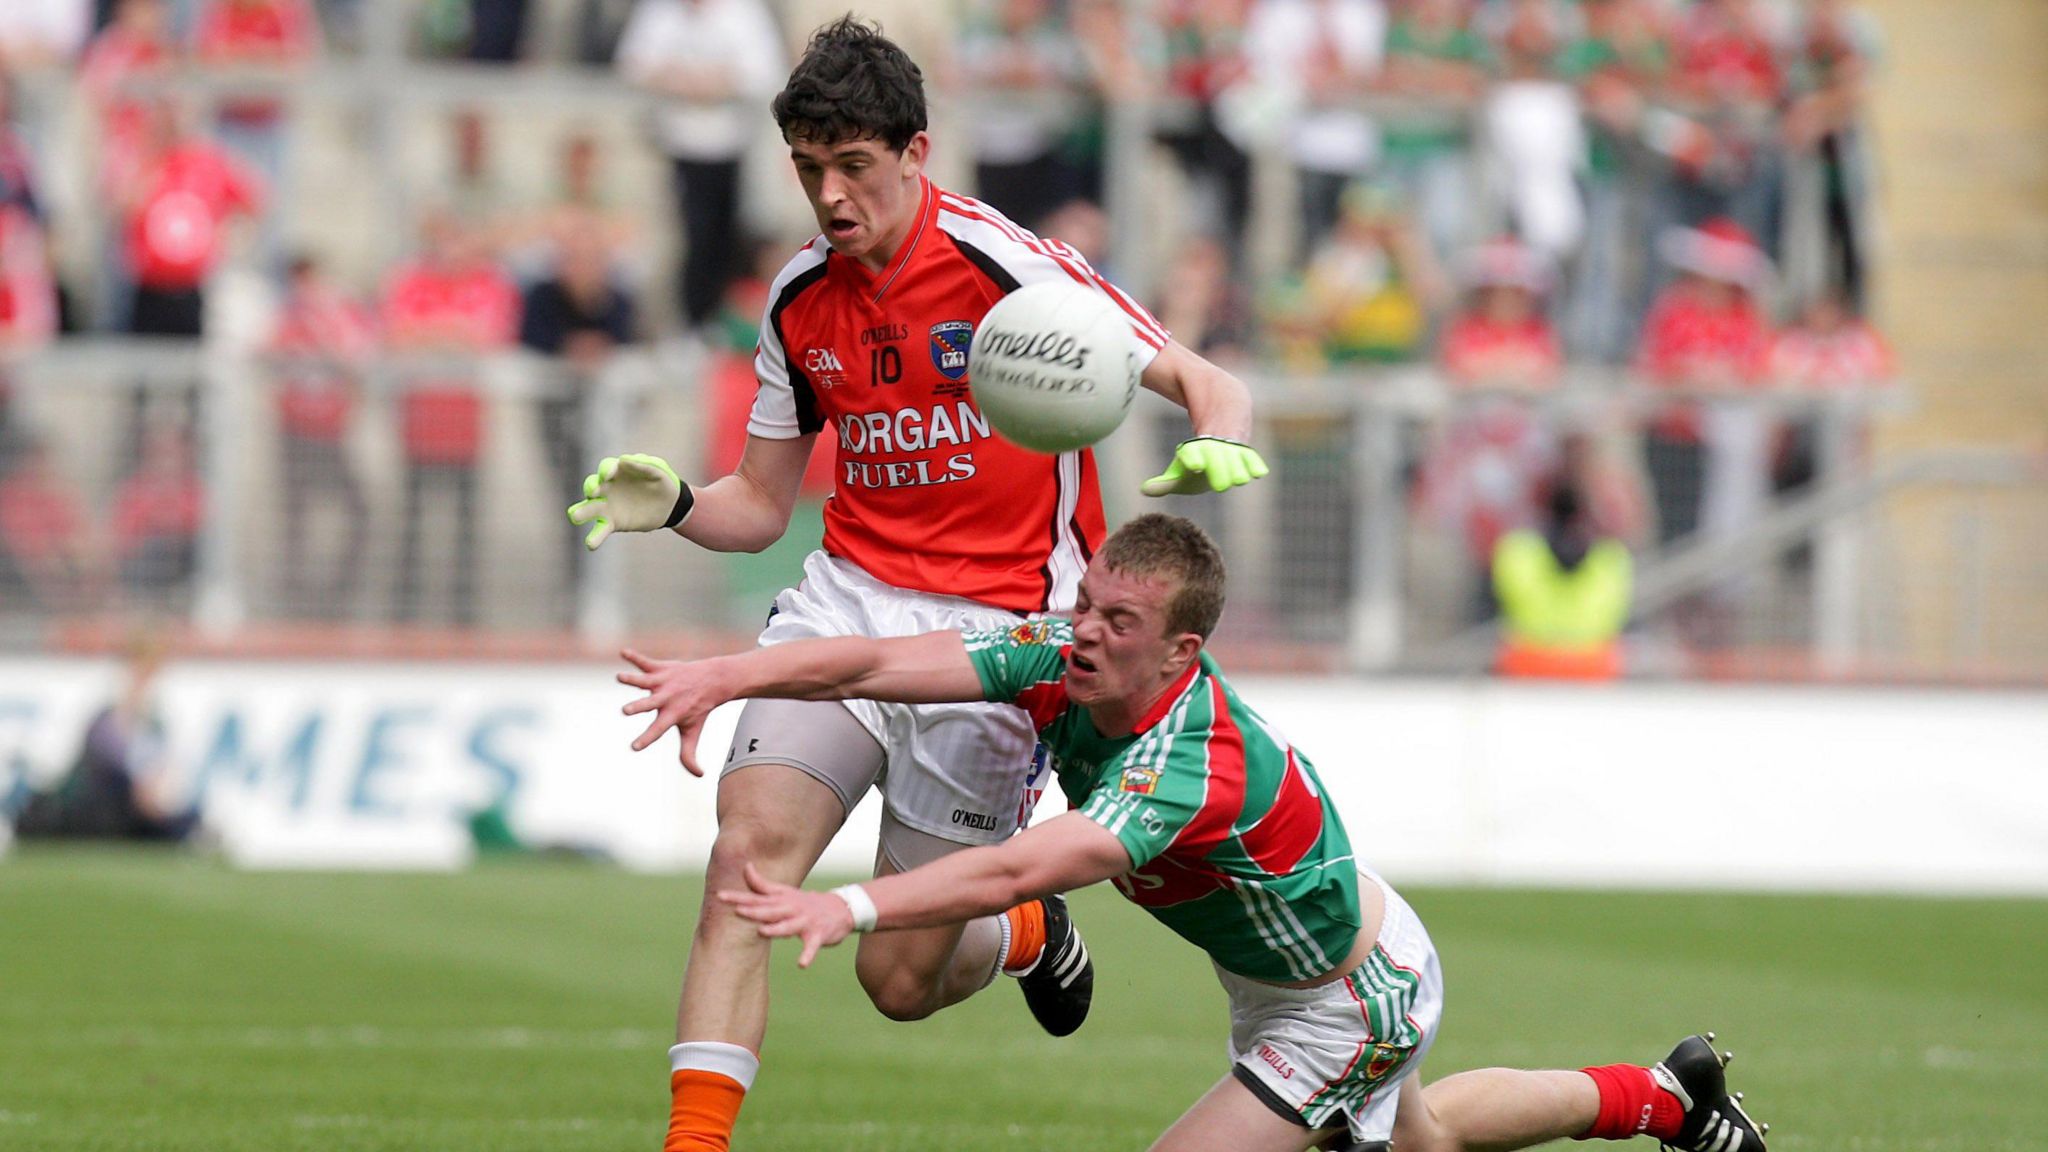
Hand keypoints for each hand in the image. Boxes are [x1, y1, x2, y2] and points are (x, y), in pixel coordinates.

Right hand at [566, 453, 684, 549]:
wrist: (669, 504)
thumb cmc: (660, 481)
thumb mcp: (657, 470)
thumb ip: (642, 465)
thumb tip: (623, 460)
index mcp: (618, 471)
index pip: (607, 468)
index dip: (606, 470)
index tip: (608, 475)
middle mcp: (607, 487)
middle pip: (592, 485)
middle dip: (590, 487)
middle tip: (592, 492)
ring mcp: (607, 505)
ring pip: (589, 508)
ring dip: (581, 512)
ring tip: (574, 516)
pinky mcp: (612, 522)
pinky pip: (600, 529)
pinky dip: (594, 537)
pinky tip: (590, 545)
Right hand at [616, 647, 725, 773]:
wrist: (713, 680)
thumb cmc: (699, 709)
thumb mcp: (693, 731)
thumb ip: (689, 754)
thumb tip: (699, 775)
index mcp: (672, 715)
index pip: (658, 730)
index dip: (646, 739)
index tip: (634, 747)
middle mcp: (666, 698)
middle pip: (649, 704)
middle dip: (638, 707)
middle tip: (625, 710)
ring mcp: (663, 682)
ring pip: (644, 681)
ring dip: (632, 679)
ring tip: (619, 677)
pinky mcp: (660, 668)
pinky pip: (645, 662)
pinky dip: (634, 657)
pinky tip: (623, 651)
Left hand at [718, 862, 855, 967]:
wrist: (841, 909)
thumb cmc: (806, 902)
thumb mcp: (785, 892)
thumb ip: (762, 884)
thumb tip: (746, 867)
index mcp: (781, 900)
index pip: (756, 898)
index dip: (738, 897)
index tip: (719, 896)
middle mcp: (792, 909)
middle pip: (771, 910)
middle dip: (755, 911)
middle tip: (739, 910)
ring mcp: (805, 921)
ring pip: (790, 926)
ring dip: (777, 929)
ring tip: (763, 931)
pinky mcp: (818, 935)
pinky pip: (812, 946)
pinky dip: (808, 954)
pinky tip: (802, 964)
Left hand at [1141, 436, 1270, 495]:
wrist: (1221, 434)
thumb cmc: (1196, 463)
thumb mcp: (1178, 472)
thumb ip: (1164, 483)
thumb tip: (1144, 489)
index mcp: (1192, 451)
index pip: (1192, 453)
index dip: (1193, 458)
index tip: (1194, 465)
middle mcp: (1213, 450)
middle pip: (1216, 459)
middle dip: (1218, 470)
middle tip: (1220, 485)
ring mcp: (1231, 451)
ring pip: (1235, 459)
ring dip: (1237, 469)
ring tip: (1239, 479)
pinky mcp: (1247, 455)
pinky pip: (1252, 459)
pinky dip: (1255, 465)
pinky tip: (1259, 473)